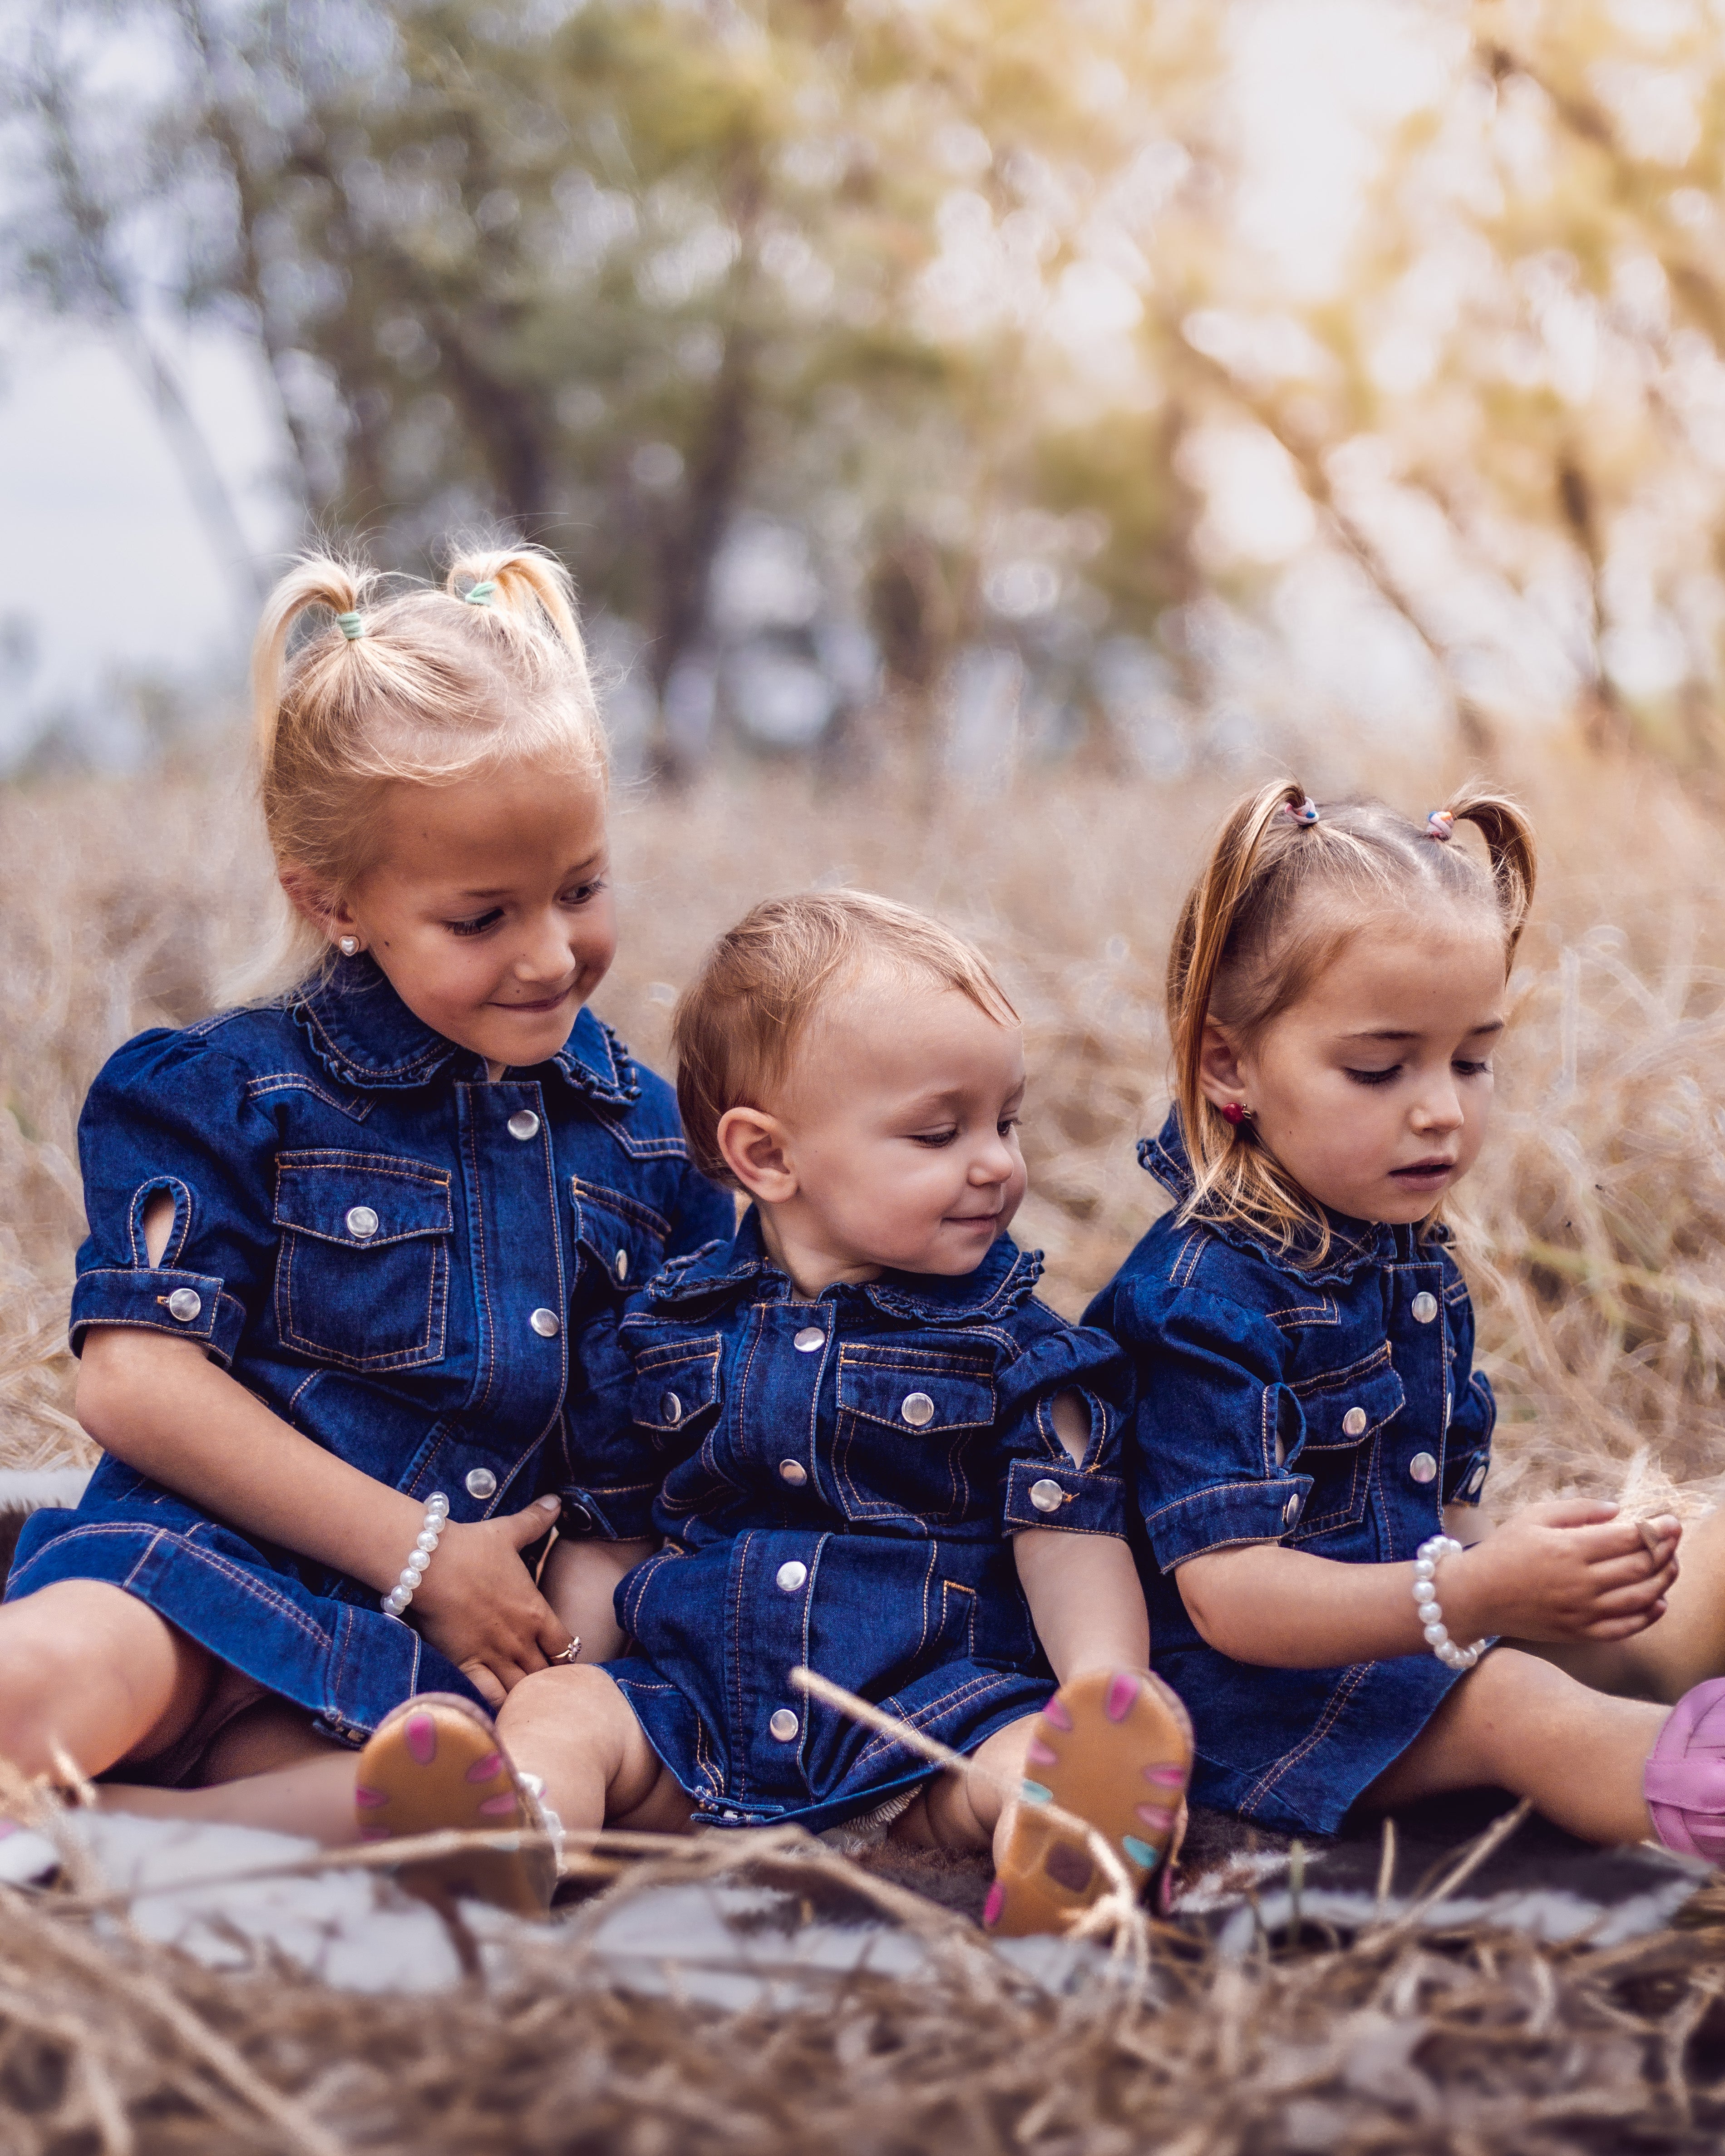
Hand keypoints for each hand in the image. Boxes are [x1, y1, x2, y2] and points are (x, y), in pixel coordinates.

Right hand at [408, 1495, 573, 1706]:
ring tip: (529, 1703)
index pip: (566, 1647)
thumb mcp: (509, 1532)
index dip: (569, 1656)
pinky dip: (498, 1706)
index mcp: (536, 1612)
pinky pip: (489, 1696)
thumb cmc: (471, 1547)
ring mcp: (493, 1655)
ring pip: (521, 1689)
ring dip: (527, 1695)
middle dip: (549, 1681)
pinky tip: (501, 1712)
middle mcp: (520, 1639)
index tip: (564, 1660)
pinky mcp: (465, 1665)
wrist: (429, 1564)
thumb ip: (536, 1520)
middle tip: (549, 1688)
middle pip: (546, 1674)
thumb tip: (557, 1501)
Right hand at [1439, 1499, 1680, 1645]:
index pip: (1630, 1539)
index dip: (1657, 1530)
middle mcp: (1581, 1582)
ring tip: (1670, 1567)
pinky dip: (1648, 1617)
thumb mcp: (1533, 1516)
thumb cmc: (1502, 1550)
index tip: (1671, 1522)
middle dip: (1666, 1551)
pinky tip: (1658, 1603)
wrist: (1475, 1596)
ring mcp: (1582, 1611)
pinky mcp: (1579, 1632)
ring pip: (1641, 1598)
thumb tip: (1616, 1511)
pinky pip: (1625, 1628)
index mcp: (1570, 1549)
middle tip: (1674, 1540)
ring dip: (1664, 1581)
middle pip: (1642, 1568)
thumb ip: (1577, 1509)